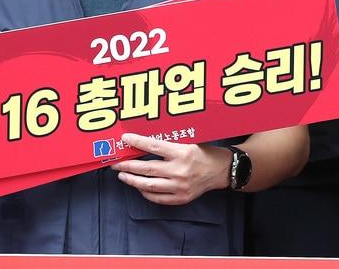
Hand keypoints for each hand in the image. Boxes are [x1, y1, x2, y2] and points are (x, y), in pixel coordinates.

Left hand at [111, 133, 229, 205]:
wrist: (223, 170)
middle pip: (146, 168)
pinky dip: (145, 192)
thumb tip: (144, 142)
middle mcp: (180, 171)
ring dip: (132, 180)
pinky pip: (157, 197)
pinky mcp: (181, 198)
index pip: (153, 146)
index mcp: (182, 152)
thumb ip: (169, 143)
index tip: (124, 139)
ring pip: (148, 185)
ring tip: (123, 175)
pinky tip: (139, 187)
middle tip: (116, 162)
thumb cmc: (205, 153)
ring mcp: (180, 186)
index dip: (137, 142)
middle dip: (127, 165)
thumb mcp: (189, 142)